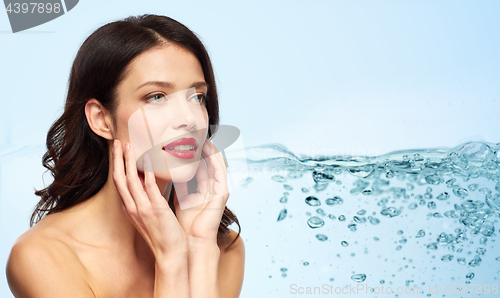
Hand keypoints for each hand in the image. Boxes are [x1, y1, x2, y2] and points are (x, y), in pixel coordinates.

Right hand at [112, 139, 187, 258]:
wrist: (170, 255)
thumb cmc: (164, 236)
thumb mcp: (150, 217)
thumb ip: (147, 202)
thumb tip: (149, 186)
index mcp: (131, 209)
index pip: (120, 184)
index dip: (118, 167)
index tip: (118, 152)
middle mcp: (133, 208)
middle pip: (120, 179)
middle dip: (118, 160)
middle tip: (117, 142)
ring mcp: (143, 208)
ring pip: (131, 180)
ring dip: (128, 161)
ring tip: (128, 145)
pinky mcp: (156, 209)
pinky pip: (149, 187)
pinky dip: (146, 172)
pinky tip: (147, 159)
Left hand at [173, 138, 229, 242]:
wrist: (191, 241)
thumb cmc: (184, 223)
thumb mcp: (179, 197)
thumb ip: (178, 183)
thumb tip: (167, 168)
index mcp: (204, 188)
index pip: (201, 165)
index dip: (194, 152)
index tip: (185, 140)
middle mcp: (213, 187)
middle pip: (210, 162)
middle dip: (204, 148)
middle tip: (195, 134)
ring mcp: (220, 189)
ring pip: (217, 163)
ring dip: (210, 149)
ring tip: (202, 137)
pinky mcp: (223, 192)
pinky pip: (221, 170)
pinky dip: (215, 158)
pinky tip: (208, 149)